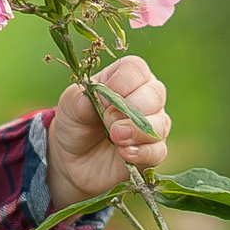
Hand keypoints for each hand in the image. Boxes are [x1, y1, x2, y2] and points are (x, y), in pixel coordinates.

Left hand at [50, 54, 171, 206]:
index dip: (123, 81)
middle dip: (132, 107)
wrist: (73, 160)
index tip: (104, 96)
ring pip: (160, 123)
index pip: (136, 69)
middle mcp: (145, 99)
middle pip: (155, 93)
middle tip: (107, 119)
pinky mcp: (151, 153)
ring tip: (114, 136)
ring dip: (137, 130)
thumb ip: (77, 100)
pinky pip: (158, 150)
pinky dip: (143, 152)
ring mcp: (151, 127)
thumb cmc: (75, 124)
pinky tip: (124, 153)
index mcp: (125, 79)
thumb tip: (87, 102)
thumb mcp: (68, 108)